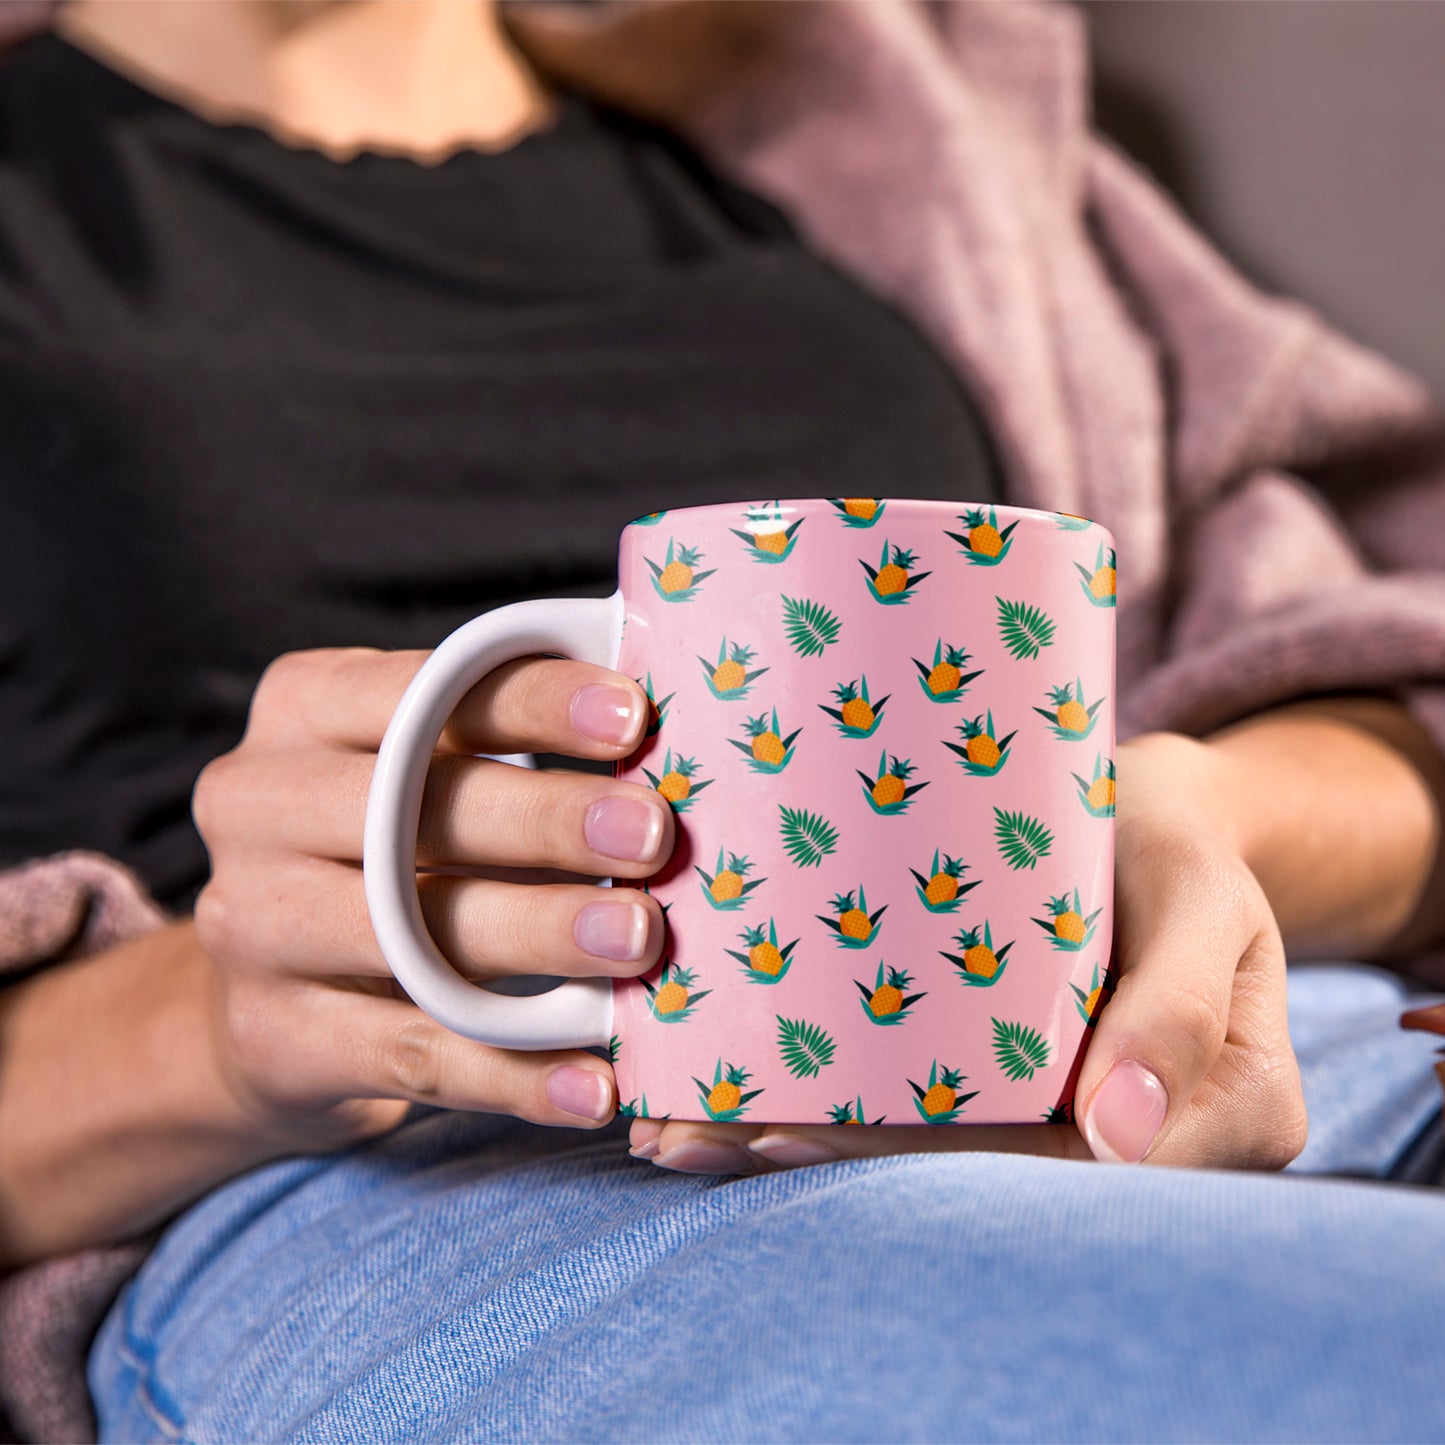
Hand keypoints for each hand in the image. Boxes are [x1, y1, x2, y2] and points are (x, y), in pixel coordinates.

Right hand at [193, 648, 672, 1150]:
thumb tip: (664, 735)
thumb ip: (508, 742)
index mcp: (301, 707)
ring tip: (641, 940)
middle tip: (653, 834)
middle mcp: (253, 806)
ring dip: (537, 933)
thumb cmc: (390, 851)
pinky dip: (511, 1075)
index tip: (634, 716)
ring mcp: (251, 927)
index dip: (531, 700)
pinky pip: (410, 1057)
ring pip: (409, 932)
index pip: (421, 689)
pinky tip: (596, 1082)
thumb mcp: (424, 775)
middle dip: (544, 820)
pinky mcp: (275, 1038)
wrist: (270, 1004)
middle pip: (407, 807)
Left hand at [629, 732, 1308, 1174]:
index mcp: (1225, 1114)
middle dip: (832, 1160)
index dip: (928, 1161)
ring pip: (938, 1149)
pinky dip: (827, 1102)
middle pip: (981, 1173)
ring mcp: (1069, 1112)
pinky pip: (925, 1101)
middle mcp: (1140, 1137)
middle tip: (699, 1133)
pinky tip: (722, 1092)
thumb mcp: (1205, 895)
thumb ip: (1181, 1004)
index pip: (1067, 1167)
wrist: (1163, 818)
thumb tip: (1117, 1136)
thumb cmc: (1185, 845)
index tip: (795, 1134)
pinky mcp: (1014, 1076)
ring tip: (678, 1127)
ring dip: (805, 1142)